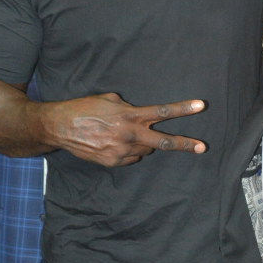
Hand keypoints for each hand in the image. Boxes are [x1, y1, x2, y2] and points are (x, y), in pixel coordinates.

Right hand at [42, 93, 206, 166]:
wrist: (60, 127)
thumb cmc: (84, 108)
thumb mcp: (109, 100)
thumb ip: (129, 107)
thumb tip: (139, 115)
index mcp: (130, 115)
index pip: (163, 112)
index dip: (183, 109)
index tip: (201, 106)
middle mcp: (129, 134)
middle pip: (163, 142)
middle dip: (185, 144)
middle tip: (202, 147)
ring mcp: (122, 151)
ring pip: (146, 150)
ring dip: (143, 143)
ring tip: (124, 134)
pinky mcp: (113, 162)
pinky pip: (131, 158)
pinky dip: (129, 152)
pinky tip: (114, 143)